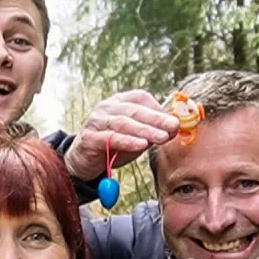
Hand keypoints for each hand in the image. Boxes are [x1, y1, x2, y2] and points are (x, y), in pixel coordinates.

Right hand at [64, 89, 178, 180]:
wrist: (83, 161)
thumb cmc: (112, 145)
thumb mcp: (135, 136)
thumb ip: (152, 131)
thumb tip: (175, 128)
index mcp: (119, 101)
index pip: (141, 97)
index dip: (159, 108)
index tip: (174, 120)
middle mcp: (106, 107)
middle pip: (134, 110)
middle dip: (157, 119)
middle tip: (174, 126)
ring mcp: (96, 121)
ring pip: (124, 123)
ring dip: (145, 130)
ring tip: (162, 137)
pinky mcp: (90, 138)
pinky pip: (111, 138)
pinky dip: (128, 141)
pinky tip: (141, 145)